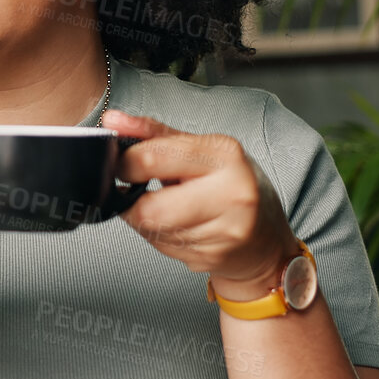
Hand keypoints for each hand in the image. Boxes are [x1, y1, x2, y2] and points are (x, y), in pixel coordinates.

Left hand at [101, 110, 299, 300]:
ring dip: (145, 219)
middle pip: (150, 208)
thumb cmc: (232, 186)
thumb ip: (155, 134)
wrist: (265, 239)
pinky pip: (163, 246)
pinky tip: (177, 225)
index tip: (121, 163)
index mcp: (225, 156)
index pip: (154, 158)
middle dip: (132, 201)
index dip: (125, 163)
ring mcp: (225, 231)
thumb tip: (113, 120)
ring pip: (154, 230)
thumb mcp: (202, 150)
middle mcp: (231, 194)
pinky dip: (159, 235)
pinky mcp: (214, 258)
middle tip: (136, 191)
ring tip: (165, 206)